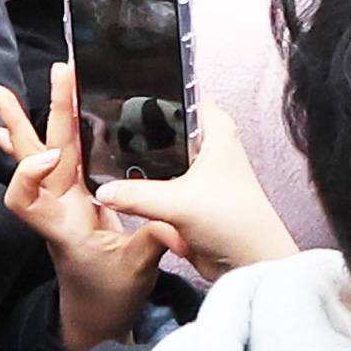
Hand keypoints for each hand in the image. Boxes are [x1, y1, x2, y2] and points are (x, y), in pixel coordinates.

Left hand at [0, 87, 173, 350]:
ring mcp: (63, 201)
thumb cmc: (111, 297)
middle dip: (40, 115)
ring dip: (21, 121)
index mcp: (65, 226)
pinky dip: (31, 144)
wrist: (95, 315)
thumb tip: (174, 220)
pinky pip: (49, 165)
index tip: (53, 154)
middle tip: (40, 76)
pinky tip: (5, 126)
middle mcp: (58, 208)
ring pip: (39, 154)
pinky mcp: (74, 199)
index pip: (25, 199)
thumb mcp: (138, 270)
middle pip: (37, 158)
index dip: (29, 172)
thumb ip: (154, 240)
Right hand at [92, 90, 299, 280]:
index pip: (180, 90)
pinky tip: (120, 186)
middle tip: (101, 128)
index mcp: (214, 128)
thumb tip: (103, 189)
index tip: (118, 88)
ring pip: (156, 157)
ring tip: (106, 159)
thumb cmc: (236, 223)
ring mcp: (195, 170)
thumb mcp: (179, 203)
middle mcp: (205, 144)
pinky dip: (142, 187)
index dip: (152, 87)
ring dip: (137, 164)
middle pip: (162, 125)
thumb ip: (136, 194)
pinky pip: (155, 184)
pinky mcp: (186, 194)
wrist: (248, 263)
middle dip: (135, 132)